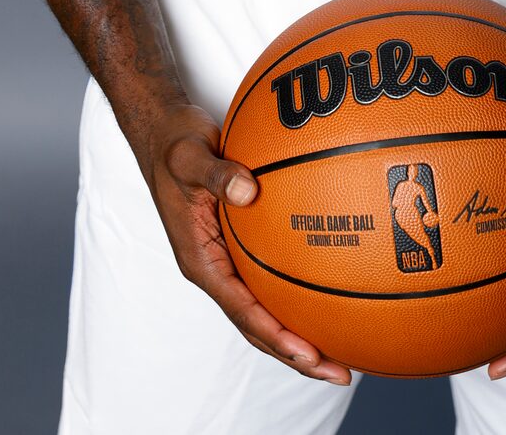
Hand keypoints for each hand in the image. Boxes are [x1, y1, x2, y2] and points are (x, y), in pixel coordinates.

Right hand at [133, 98, 351, 385]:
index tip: (308, 354)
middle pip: (258, 325)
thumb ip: (218, 174)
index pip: (242, 310)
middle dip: (296, 354)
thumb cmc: (174, 145)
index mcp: (199, 260)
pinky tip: (331, 292)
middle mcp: (214, 269)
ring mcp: (226, 260)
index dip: (275, 336)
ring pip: (265, 308)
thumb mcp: (190, 156)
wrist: (162, 132)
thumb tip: (249, 192)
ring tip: (343, 352)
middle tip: (339, 372)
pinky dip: (297, 294)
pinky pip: (270, 278)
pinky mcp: (237, 245)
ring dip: (300, 333)